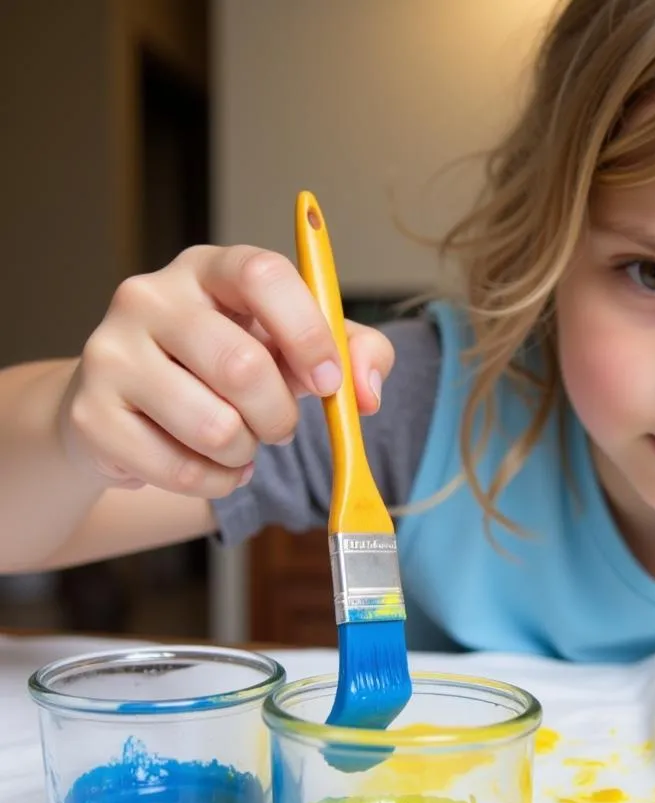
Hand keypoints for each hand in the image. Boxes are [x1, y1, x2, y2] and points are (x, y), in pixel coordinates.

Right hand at [60, 245, 394, 496]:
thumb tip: (365, 394)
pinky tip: (210, 466)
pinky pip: (182, 471)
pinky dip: (216, 483)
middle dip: (280, 417)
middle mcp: (150, 297)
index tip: (330, 381)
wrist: (130, 412)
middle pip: (243, 366)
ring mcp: (110, 353)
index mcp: (209, 269)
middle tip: (280, 427)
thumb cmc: (226, 371)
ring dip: (246, 453)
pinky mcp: (90, 415)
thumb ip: (352, 354)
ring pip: (215, 427)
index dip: (308, 333)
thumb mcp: (295, 349)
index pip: (263, 275)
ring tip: (239, 443)